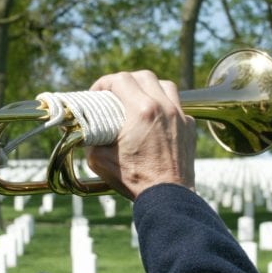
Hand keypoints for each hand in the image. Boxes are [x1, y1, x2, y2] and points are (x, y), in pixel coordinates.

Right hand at [84, 70, 196, 200]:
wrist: (167, 196)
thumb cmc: (134, 179)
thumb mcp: (99, 160)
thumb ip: (89, 139)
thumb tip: (82, 130)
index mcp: (141, 111)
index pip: (120, 80)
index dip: (104, 83)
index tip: (97, 94)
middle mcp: (163, 107)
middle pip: (144, 76)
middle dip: (126, 81)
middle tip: (115, 94)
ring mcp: (180, 116)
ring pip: (165, 85)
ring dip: (149, 87)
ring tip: (138, 99)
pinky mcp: (189, 127)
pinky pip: (178, 105)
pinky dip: (165, 106)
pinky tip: (155, 118)